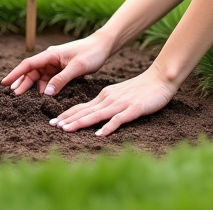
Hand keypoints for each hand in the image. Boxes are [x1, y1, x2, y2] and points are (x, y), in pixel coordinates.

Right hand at [0, 34, 111, 96]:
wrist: (103, 47)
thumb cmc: (90, 53)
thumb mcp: (77, 68)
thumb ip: (61, 80)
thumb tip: (45, 93)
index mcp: (50, 55)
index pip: (28, 64)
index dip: (15, 74)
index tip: (4, 83)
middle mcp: (50, 59)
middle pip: (31, 72)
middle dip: (22, 84)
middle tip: (13, 97)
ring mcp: (55, 65)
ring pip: (39, 78)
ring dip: (33, 88)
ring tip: (25, 100)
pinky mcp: (61, 70)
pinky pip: (49, 80)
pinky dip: (44, 88)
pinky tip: (41, 97)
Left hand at [50, 63, 178, 136]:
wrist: (160, 78)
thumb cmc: (141, 89)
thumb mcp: (119, 94)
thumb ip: (106, 103)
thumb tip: (93, 114)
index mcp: (105, 96)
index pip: (82, 106)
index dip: (68, 114)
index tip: (54, 122)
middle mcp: (109, 99)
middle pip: (85, 111)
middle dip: (68, 119)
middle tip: (53, 126)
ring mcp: (121, 104)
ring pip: (97, 115)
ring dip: (81, 122)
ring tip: (67, 130)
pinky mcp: (134, 109)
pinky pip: (119, 119)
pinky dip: (108, 126)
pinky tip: (99, 134)